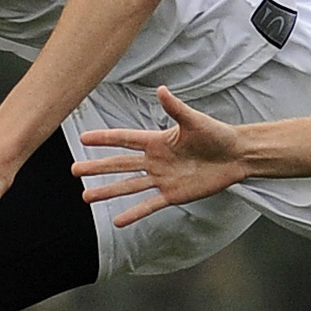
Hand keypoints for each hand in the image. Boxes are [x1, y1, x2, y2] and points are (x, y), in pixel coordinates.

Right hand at [73, 87, 250, 224]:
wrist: (236, 156)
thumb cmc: (216, 135)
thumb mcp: (194, 120)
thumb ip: (175, 108)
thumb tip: (161, 90)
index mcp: (157, 141)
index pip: (124, 140)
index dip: (104, 139)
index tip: (83, 138)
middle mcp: (155, 161)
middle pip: (120, 165)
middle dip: (97, 167)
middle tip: (74, 170)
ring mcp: (162, 179)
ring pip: (129, 186)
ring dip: (108, 191)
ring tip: (86, 196)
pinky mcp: (173, 195)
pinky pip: (149, 205)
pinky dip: (134, 213)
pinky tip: (118, 220)